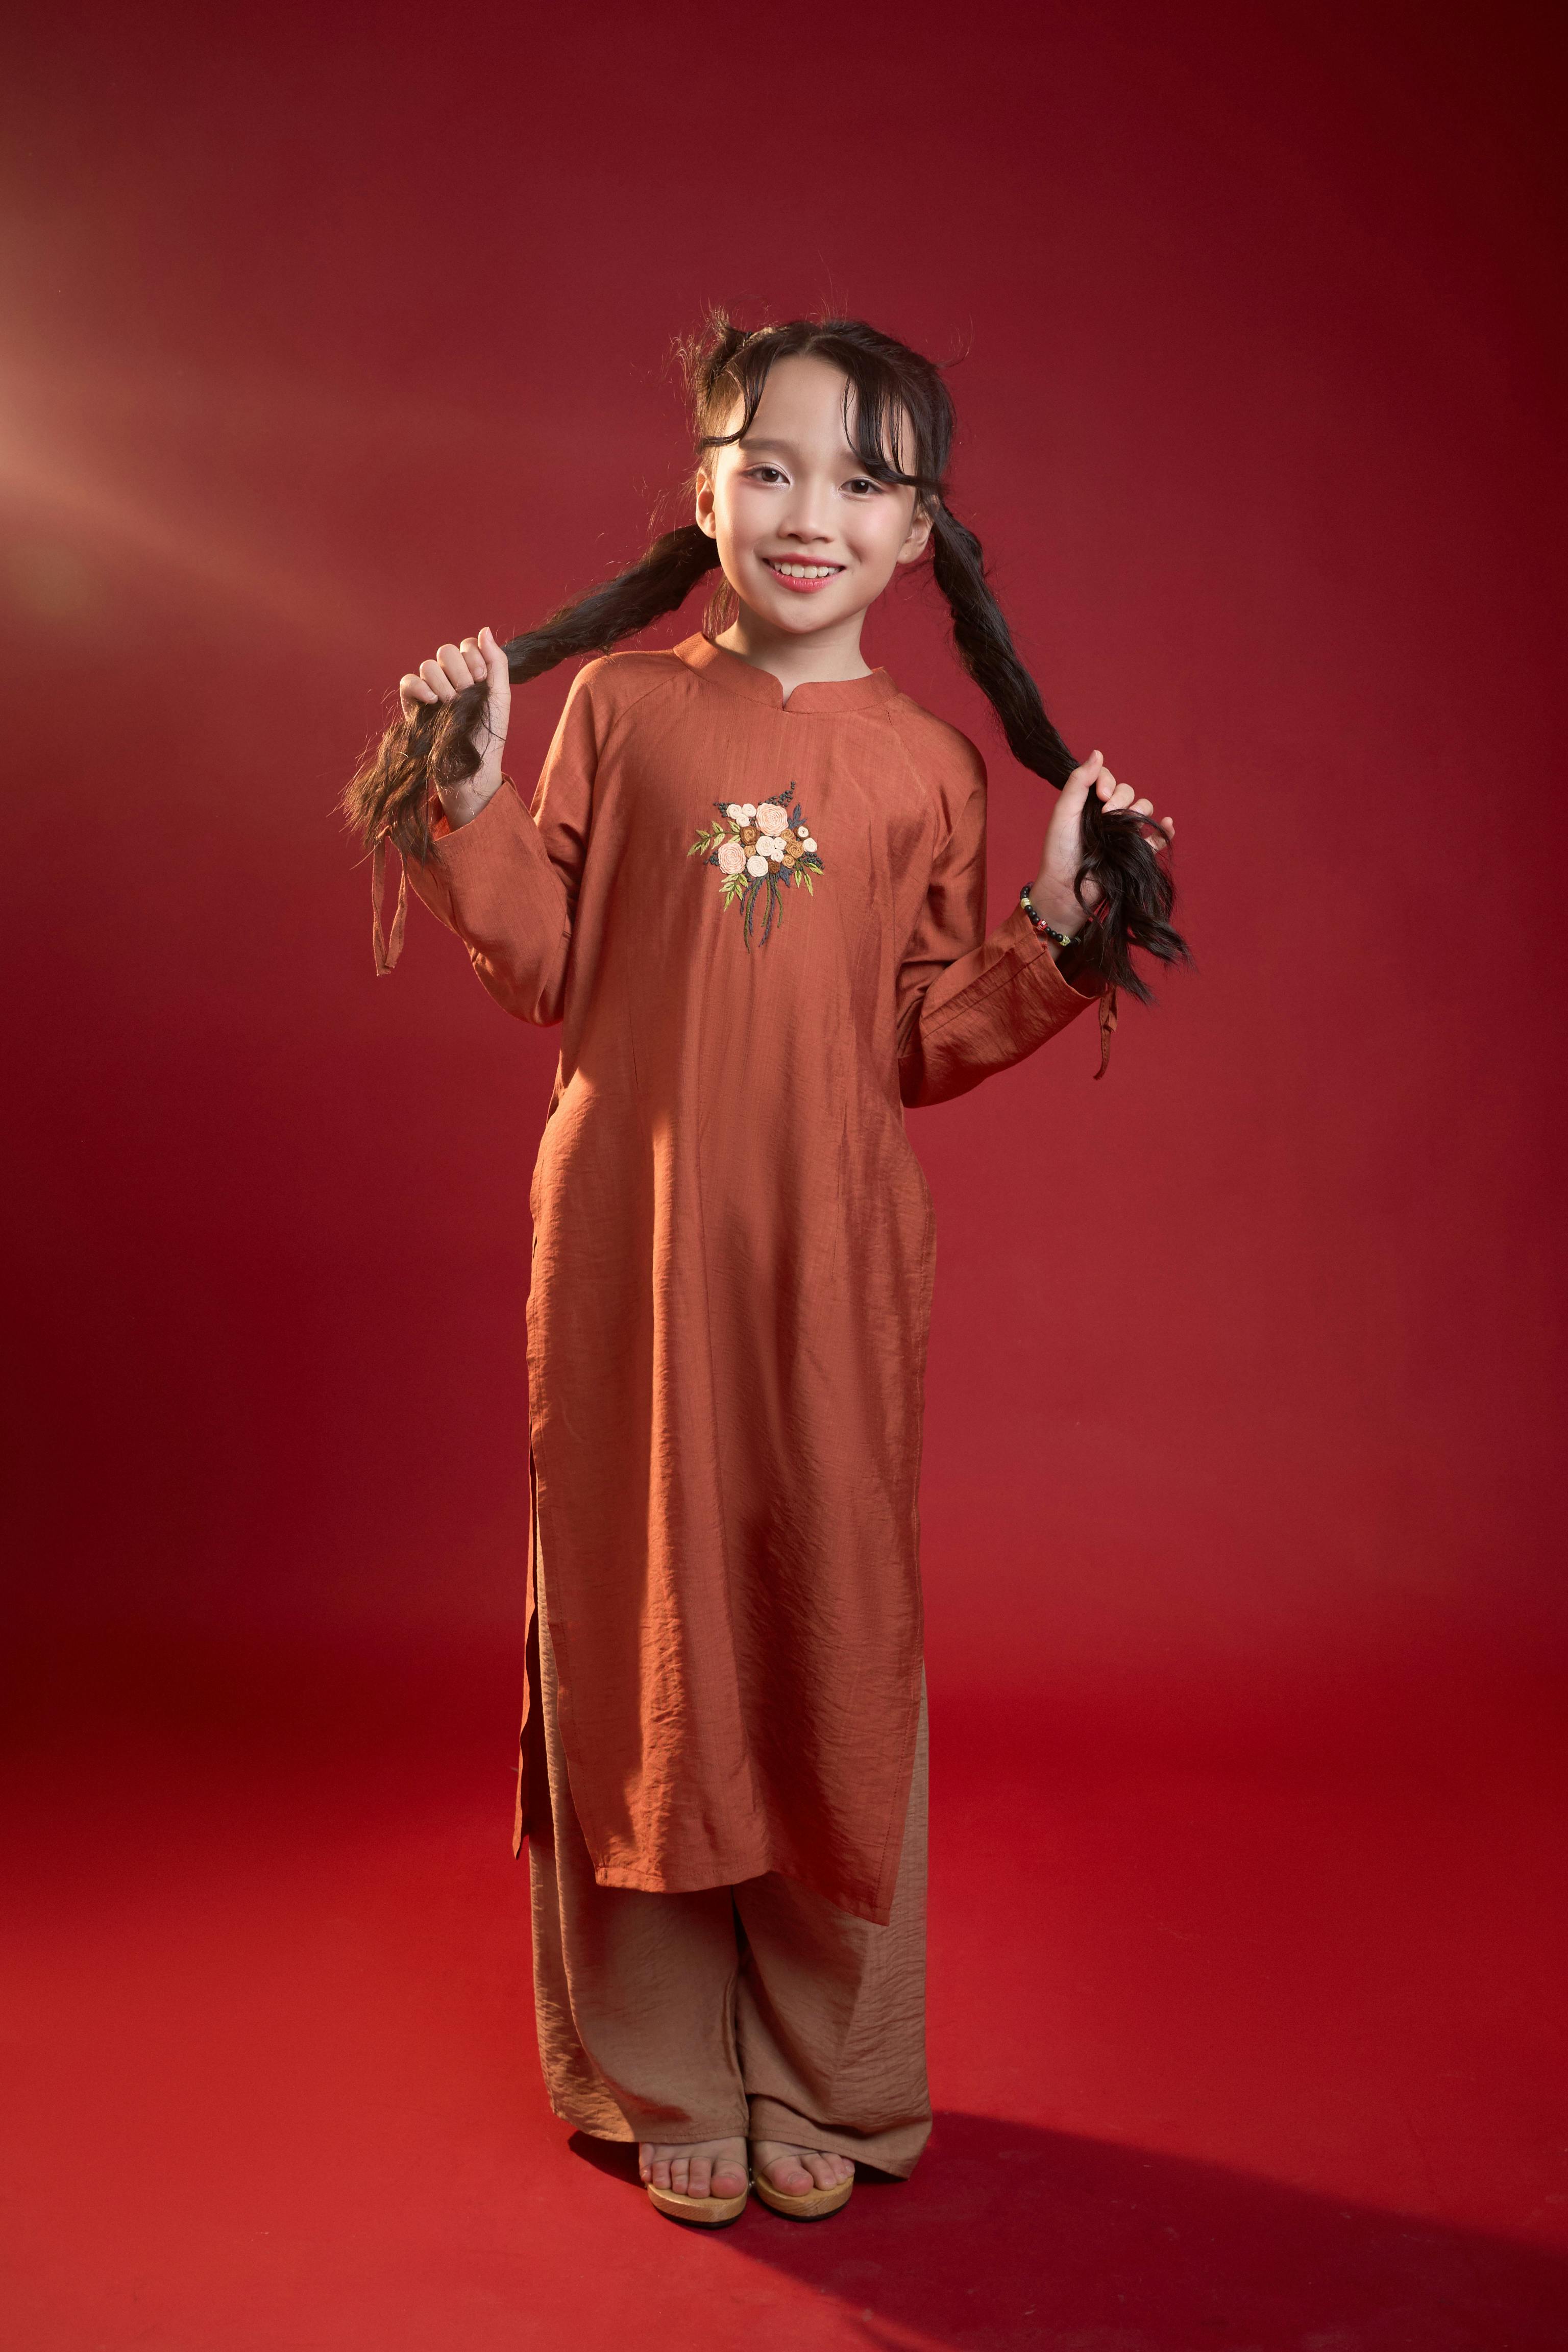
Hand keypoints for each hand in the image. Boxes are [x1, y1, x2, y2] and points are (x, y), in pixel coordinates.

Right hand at [397, 625, 510, 827]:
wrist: (472, 766)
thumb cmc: (489, 734)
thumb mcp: (500, 695)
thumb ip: (496, 661)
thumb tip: (485, 629)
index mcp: (470, 674)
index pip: (466, 646)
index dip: (473, 656)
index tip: (481, 678)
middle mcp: (449, 679)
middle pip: (445, 651)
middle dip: (459, 670)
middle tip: (467, 692)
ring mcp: (430, 691)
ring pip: (428, 665)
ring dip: (443, 682)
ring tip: (451, 704)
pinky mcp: (413, 705)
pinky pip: (408, 682)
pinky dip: (420, 688)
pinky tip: (433, 702)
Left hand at [1029, 750, 1174, 938]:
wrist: (1066, 890)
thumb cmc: (1059, 852)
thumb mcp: (1064, 812)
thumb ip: (1079, 782)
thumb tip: (1098, 753)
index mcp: (1089, 803)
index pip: (1107, 778)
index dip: (1107, 781)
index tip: (1101, 797)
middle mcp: (1108, 815)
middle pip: (1128, 791)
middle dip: (1122, 797)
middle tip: (1107, 815)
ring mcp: (1123, 833)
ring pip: (1144, 809)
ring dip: (1139, 810)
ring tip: (1124, 825)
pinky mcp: (1136, 853)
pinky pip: (1158, 837)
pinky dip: (1166, 830)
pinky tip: (1167, 824)